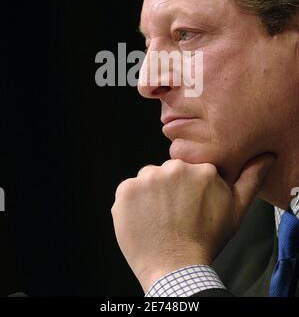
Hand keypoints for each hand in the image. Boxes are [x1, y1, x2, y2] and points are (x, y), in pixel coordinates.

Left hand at [111, 154, 273, 291]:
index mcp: (201, 169)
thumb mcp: (235, 209)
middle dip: (170, 188)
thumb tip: (266, 157)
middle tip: (174, 213)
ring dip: (150, 194)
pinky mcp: (126, 190)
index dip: (189, 188)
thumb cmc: (206, 240)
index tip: (189, 205)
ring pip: (148, 179)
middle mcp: (174, 168)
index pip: (189, 170)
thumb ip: (250, 179)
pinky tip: (144, 219)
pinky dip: (133, 203)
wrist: (175, 268)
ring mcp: (147, 178)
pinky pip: (129, 190)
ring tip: (158, 217)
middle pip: (168, 172)